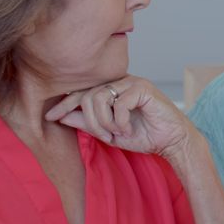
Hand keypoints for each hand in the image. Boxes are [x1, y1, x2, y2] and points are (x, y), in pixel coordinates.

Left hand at [45, 75, 194, 160]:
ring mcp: (132, 83)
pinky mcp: (143, 88)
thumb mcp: (109, 133)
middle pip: (87, 96)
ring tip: (116, 133)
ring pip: (100, 98)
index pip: (82, 93)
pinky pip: (118, 103)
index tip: (50, 117)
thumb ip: (88, 124)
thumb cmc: (144, 136)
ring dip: (104, 122)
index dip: (65, 104)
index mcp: (112, 90)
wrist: (172, 141)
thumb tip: (63, 117)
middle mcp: (120, 82)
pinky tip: (128, 128)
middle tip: (104, 136)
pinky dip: (119, 120)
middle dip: (90, 121)